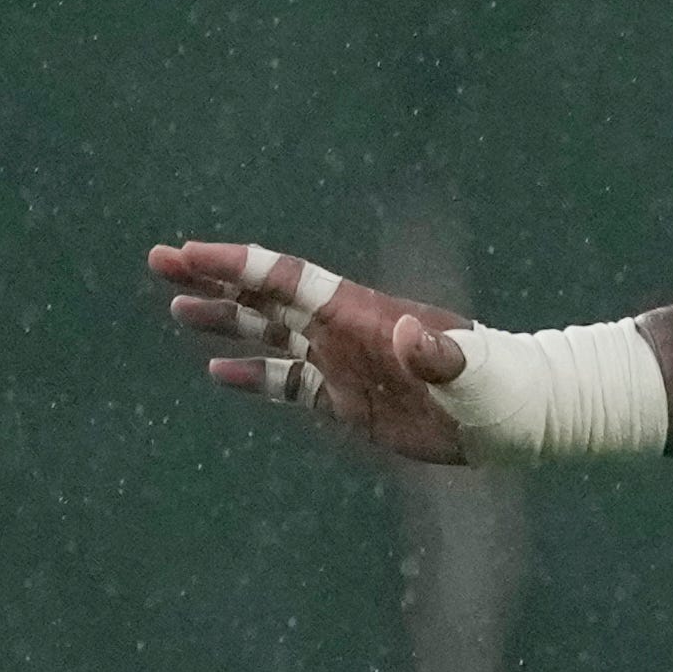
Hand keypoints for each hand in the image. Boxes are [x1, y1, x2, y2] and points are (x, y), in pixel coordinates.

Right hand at [154, 241, 475, 465]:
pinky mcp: (350, 401)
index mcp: (361, 314)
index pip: (286, 280)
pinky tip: (217, 373)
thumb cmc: (497, 387)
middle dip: (213, 279)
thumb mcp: (469, 370)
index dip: (237, 264)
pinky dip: (254, 379)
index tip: (189, 252)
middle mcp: (344, 332)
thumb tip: (404, 334)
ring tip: (177, 308)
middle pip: (265, 297)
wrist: (513, 418)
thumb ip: (436, 354)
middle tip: (159, 262)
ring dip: (225, 322)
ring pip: (270, 337)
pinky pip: (290, 386)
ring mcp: (344, 364)